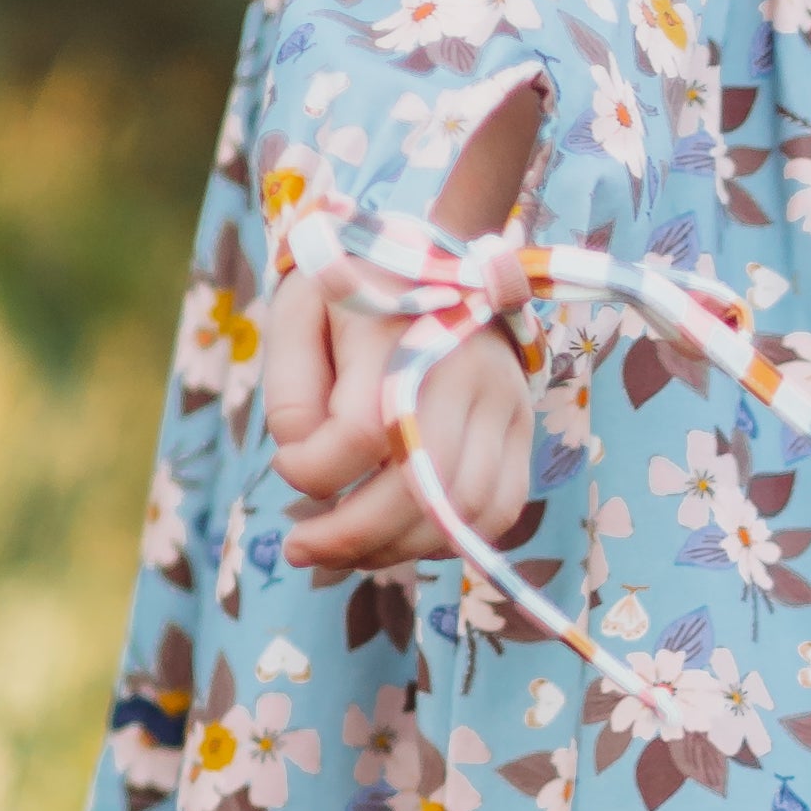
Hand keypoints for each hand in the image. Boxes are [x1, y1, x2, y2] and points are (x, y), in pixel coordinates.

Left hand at [262, 249, 537, 579]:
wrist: (436, 258)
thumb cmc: (353, 294)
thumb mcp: (299, 316)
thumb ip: (289, 393)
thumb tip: (308, 472)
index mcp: (399, 331)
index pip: (360, 434)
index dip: (313, 472)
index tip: (285, 467)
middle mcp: (464, 369)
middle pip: (420, 485)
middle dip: (353, 537)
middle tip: (304, 549)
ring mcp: (505, 400)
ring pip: (463, 510)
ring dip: (400, 548)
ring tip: (350, 551)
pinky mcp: (525, 426)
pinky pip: (501, 507)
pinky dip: (452, 539)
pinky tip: (404, 538)